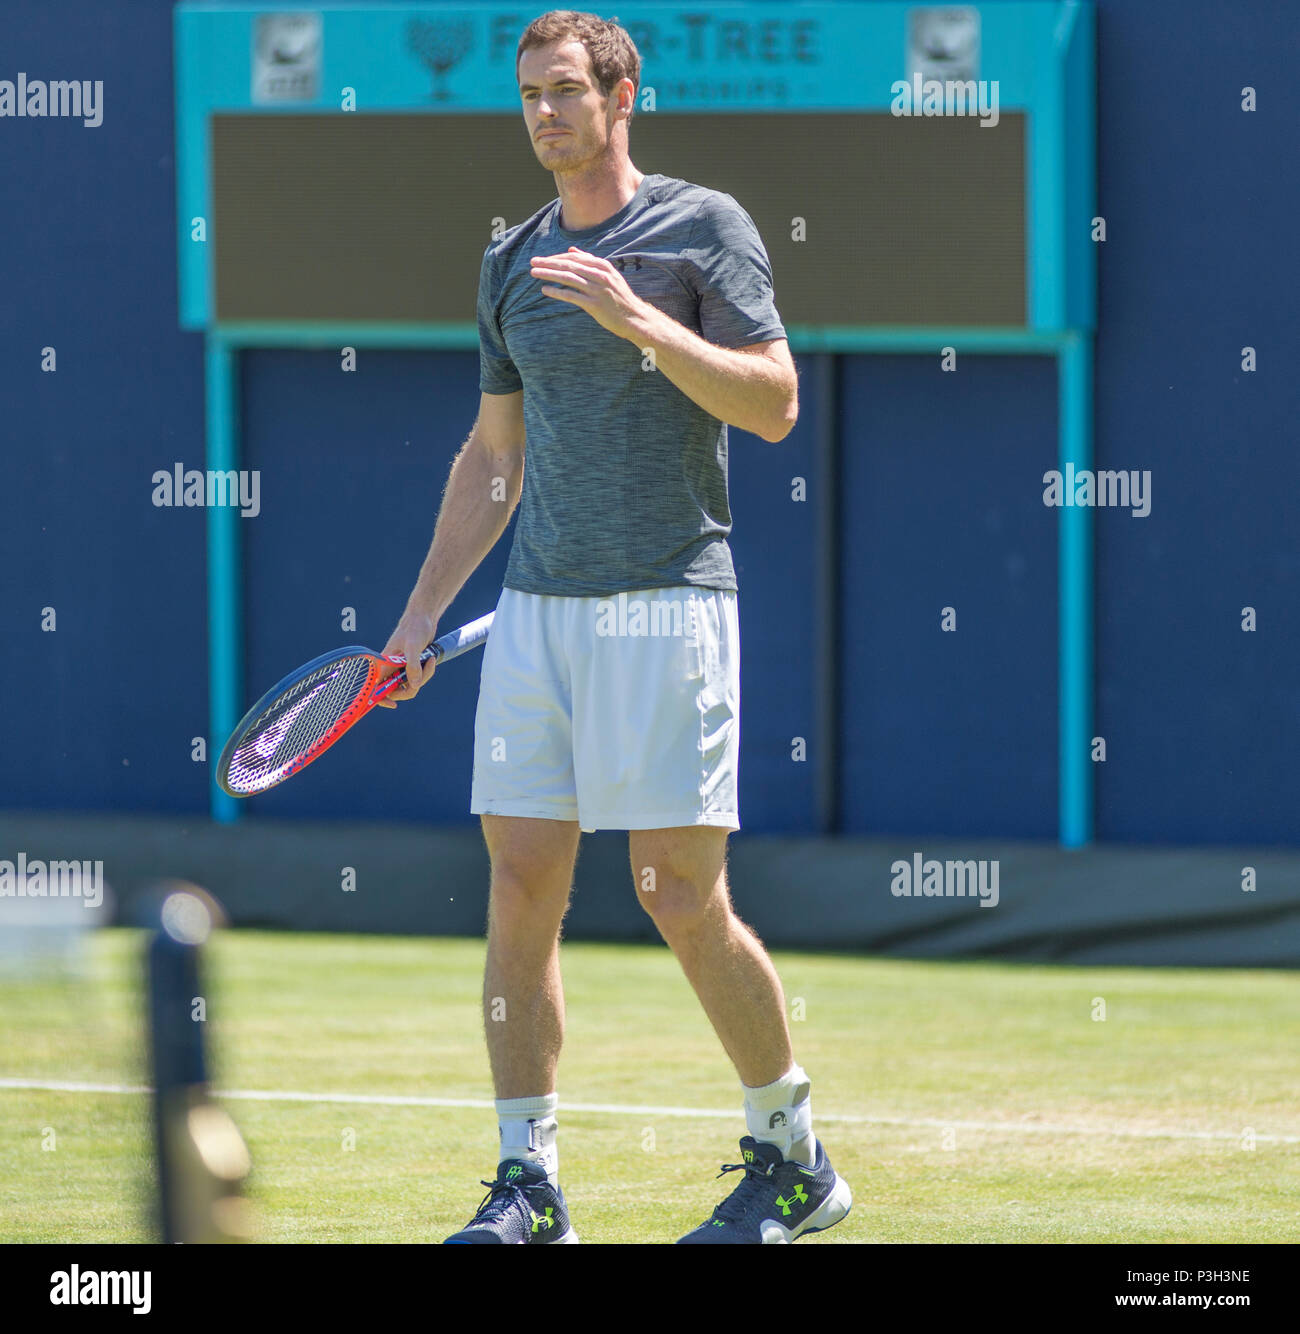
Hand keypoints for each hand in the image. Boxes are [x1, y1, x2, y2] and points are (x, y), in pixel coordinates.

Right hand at [375, 608, 438, 708]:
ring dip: (423, 676)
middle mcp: (391, 667)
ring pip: (411, 684)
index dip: (381, 698)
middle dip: (412, 687)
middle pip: (397, 690)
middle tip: (422, 676)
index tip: (393, 705)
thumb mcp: (414, 646)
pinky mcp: (412, 665)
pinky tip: (431, 659)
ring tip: (430, 660)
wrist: (424, 617)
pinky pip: (419, 677)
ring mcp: (402, 667)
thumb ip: (413, 665)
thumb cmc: (415, 627)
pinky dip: (427, 672)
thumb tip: (414, 685)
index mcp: (385, 663)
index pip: (377, 686)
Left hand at [530, 246, 655, 341]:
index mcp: (602, 266)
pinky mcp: (594, 305)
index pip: (574, 258)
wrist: (634, 317)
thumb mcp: (609, 274)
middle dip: (548, 263)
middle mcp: (599, 275)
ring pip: (568, 278)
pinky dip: (557, 292)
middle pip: (569, 265)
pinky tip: (545, 290)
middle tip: (533, 262)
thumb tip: (572, 250)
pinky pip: (571, 296)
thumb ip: (590, 261)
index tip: (543, 259)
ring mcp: (597, 290)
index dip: (556, 257)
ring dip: (549, 274)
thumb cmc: (619, 297)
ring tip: (534, 273)